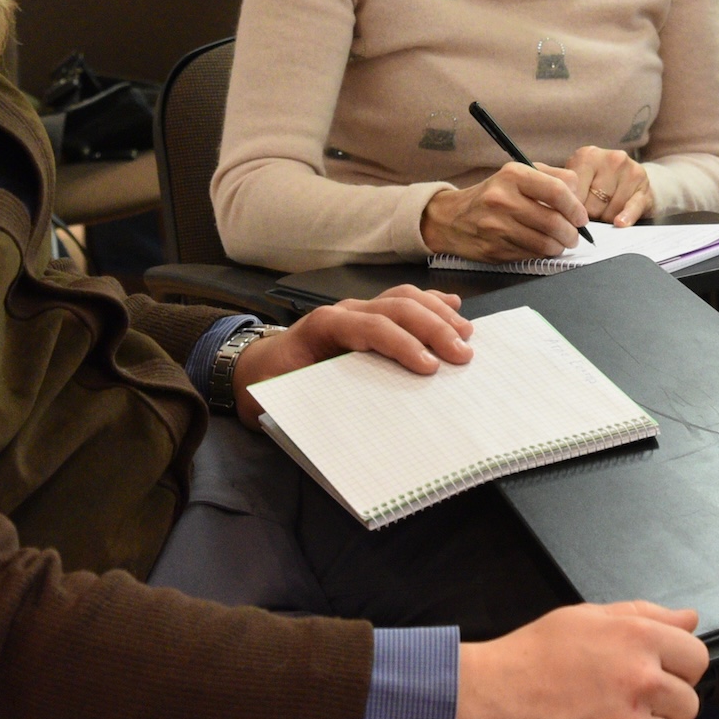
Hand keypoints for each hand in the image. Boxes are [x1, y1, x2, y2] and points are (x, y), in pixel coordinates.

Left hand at [229, 286, 472, 427]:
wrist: (252, 370)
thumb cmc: (271, 387)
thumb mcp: (286, 398)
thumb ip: (318, 402)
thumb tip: (356, 420)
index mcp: (323, 328)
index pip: (371, 326)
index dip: (403, 344)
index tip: (430, 367)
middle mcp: (343, 312)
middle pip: (395, 306)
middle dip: (433, 327)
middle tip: (462, 355)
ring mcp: (356, 310)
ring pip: (402, 298)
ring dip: (438, 313)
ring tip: (466, 335)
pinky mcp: (365, 316)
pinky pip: (401, 301)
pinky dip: (430, 303)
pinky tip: (453, 307)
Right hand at [421, 163, 591, 260]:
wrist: (451, 218)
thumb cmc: (492, 195)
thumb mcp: (517, 174)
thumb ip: (551, 177)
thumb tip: (578, 192)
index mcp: (513, 175)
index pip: (557, 191)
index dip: (575, 207)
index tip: (581, 217)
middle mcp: (503, 199)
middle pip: (554, 222)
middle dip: (571, 233)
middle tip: (574, 235)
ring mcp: (497, 227)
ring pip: (545, 244)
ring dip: (559, 246)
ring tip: (560, 242)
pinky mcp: (494, 249)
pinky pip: (531, 256)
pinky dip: (542, 254)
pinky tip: (540, 247)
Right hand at [455, 602, 706, 718]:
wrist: (498, 696)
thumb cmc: (535, 657)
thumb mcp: (588, 617)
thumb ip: (645, 615)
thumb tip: (688, 618)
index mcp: (636, 636)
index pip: (696, 655)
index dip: (679, 664)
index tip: (663, 669)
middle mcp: (640, 677)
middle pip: (689, 697)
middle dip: (666, 698)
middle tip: (631, 695)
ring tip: (617, 715)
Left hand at [562, 146, 652, 225]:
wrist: (633, 178)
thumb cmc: (599, 182)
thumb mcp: (581, 180)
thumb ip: (569, 192)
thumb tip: (561, 214)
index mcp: (588, 155)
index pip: (573, 192)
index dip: (570, 210)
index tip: (568, 218)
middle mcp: (611, 159)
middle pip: (591, 204)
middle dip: (589, 216)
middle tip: (590, 217)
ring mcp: (630, 171)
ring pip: (610, 210)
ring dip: (605, 219)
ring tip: (606, 214)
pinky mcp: (644, 187)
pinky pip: (632, 206)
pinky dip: (626, 217)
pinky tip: (620, 223)